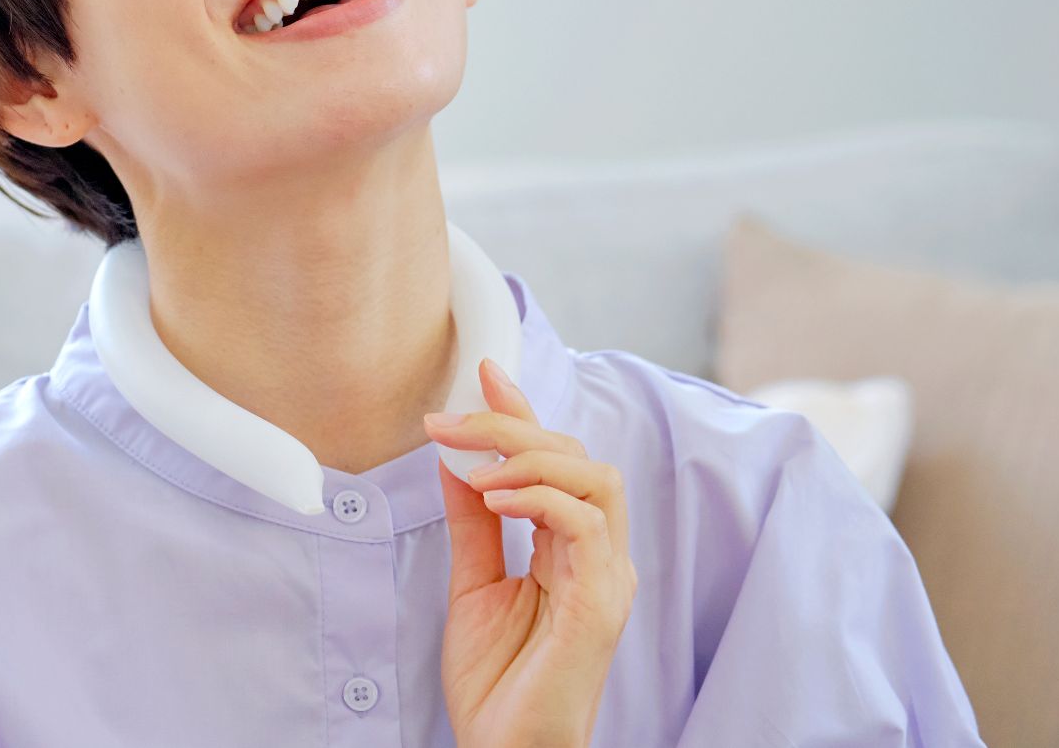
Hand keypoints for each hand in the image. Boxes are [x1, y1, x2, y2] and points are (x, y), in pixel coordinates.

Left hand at [423, 357, 636, 747]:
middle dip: (512, 427)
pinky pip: (584, 524)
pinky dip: (540, 498)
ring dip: (529, 457)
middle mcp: (599, 557)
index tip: (483, 374)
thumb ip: (472, 524)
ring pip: (593, 477)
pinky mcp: (601, 603)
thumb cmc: (498, 685)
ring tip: (476, 469)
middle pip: (577, 457)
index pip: (556, 461)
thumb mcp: (473, 584)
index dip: (523, 413)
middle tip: (452, 423)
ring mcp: (607, 578)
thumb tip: (456, 459)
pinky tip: (495, 499)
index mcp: (572, 549)